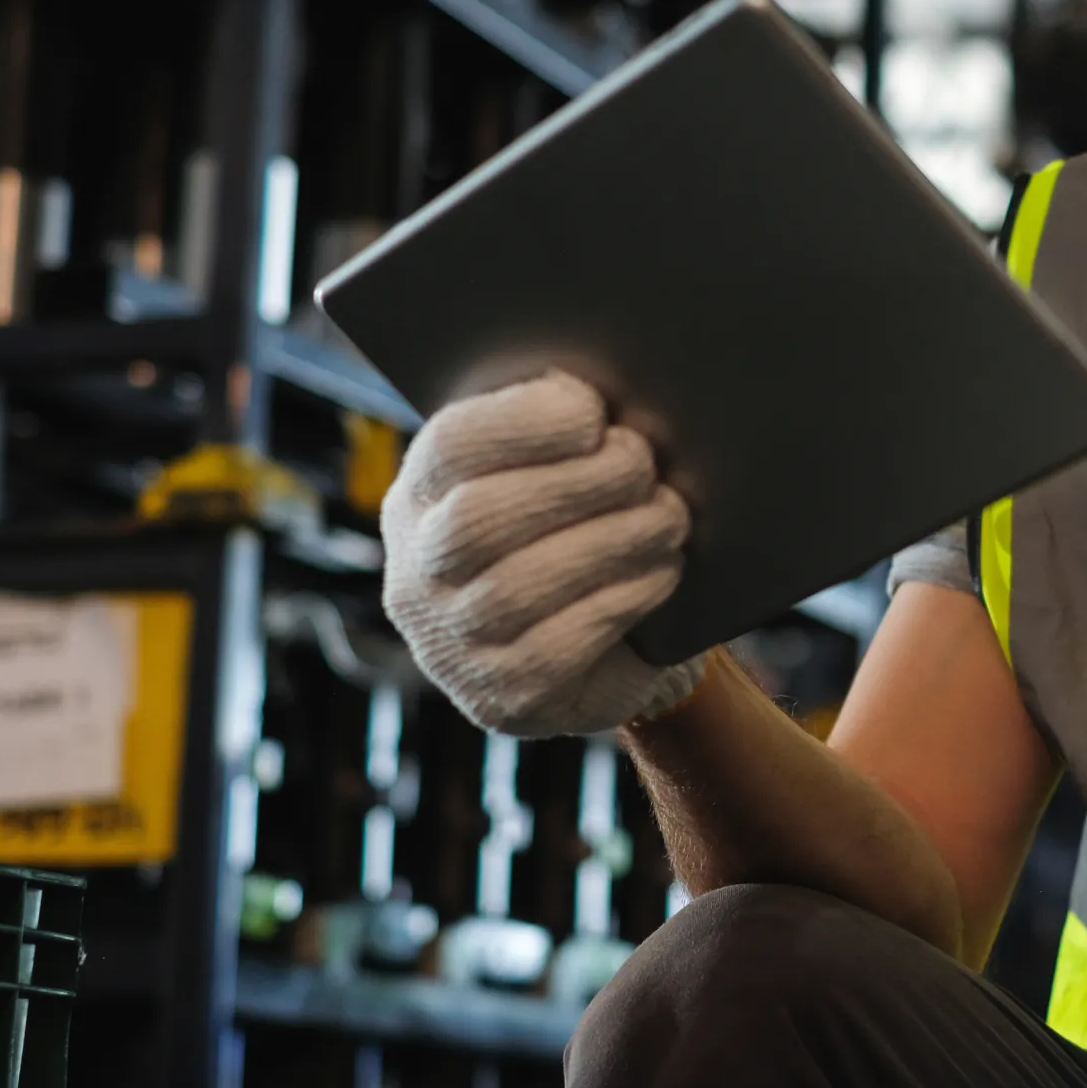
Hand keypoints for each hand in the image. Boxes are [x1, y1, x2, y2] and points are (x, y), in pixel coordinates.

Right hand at [383, 371, 703, 736]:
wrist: (602, 659)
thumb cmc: (579, 537)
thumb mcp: (558, 479)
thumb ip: (565, 436)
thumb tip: (617, 389)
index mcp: (420, 497)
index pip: (449, 448)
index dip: (521, 423)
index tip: (591, 408)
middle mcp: (416, 575)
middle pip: (479, 519)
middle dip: (574, 483)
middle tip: (643, 461)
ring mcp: (451, 647)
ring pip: (520, 586)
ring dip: (610, 539)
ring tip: (670, 515)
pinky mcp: (503, 699)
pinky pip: (560, 645)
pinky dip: (622, 597)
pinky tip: (662, 570)